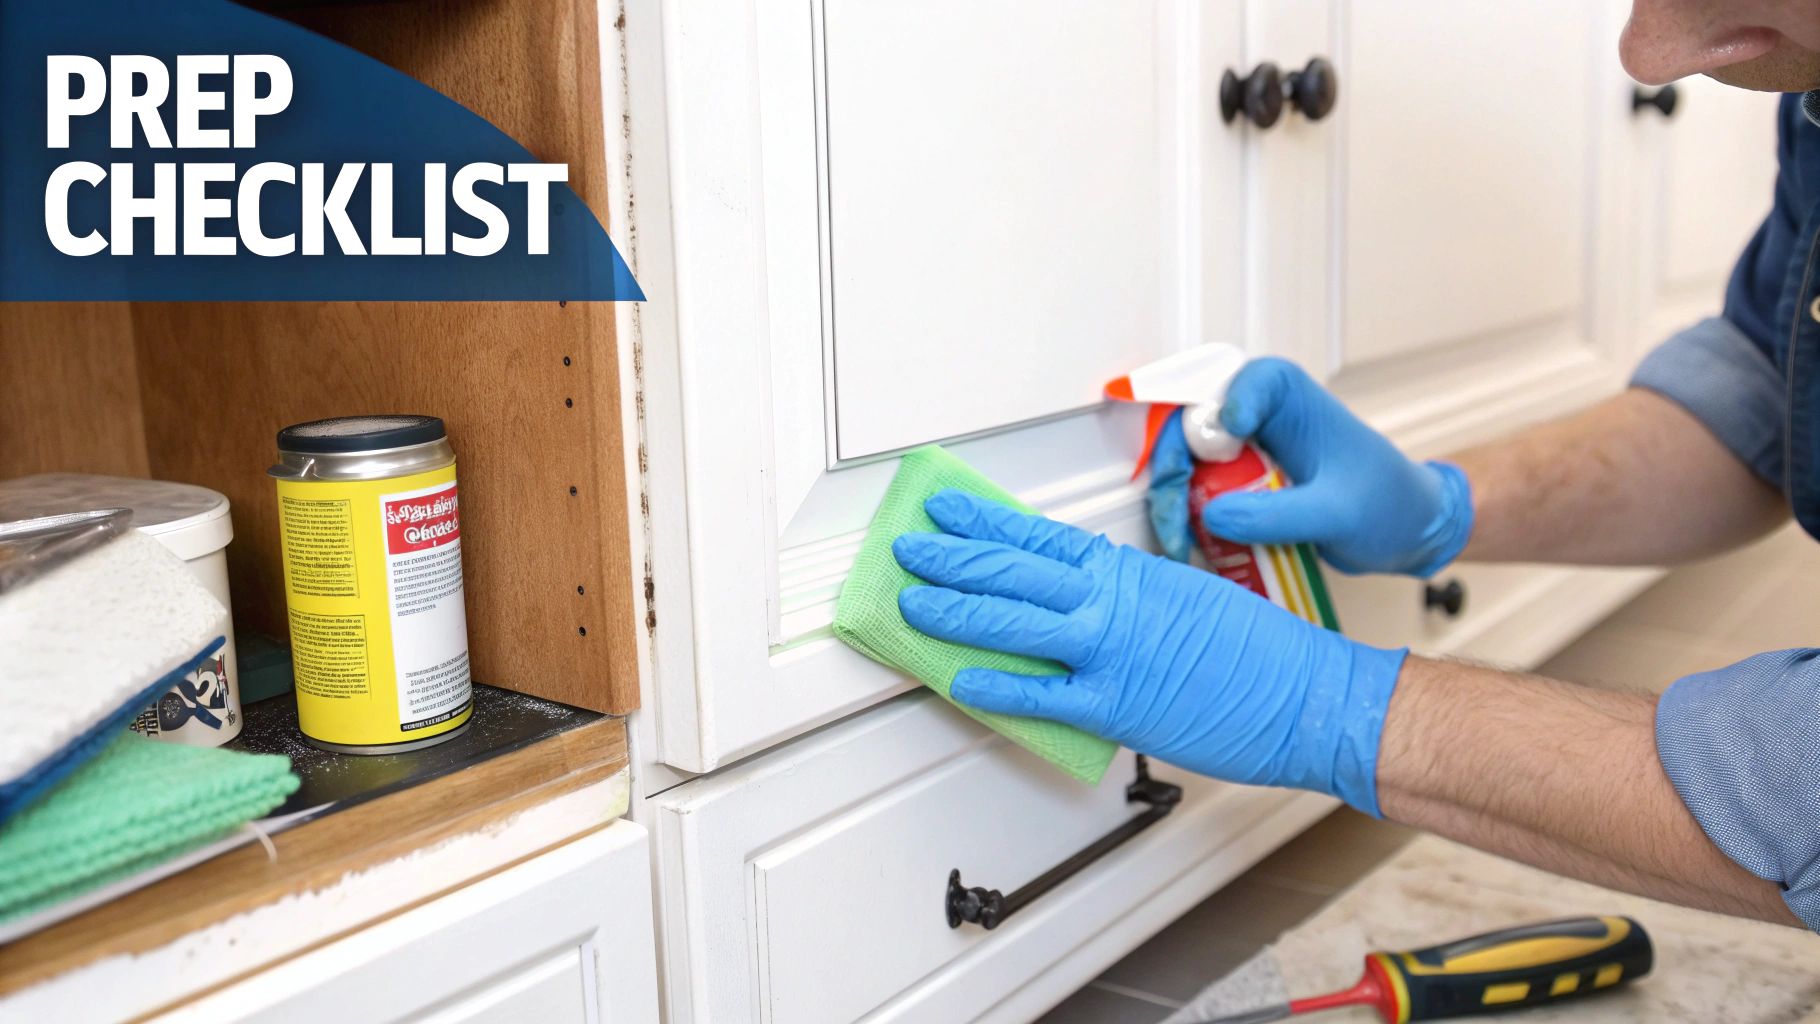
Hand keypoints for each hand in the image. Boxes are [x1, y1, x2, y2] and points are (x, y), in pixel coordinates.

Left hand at [893, 489, 1405, 814]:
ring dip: (953, 610)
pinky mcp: (1115, 704)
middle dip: (951, 558)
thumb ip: (1132, 592)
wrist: (1308, 693)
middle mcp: (1113, 602)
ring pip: (1012, 622)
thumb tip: (1088, 595)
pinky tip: (956, 678)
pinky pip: (1039, 694)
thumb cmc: (1261, 650)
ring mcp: (1110, 651)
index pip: (1040, 537)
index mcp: (1131, 571)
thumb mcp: (1188, 594)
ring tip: (911, 603)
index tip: (947, 510)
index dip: (985, 523)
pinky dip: (994, 686)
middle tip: (909, 549)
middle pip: (1012, 571)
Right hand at [1147, 358, 1473, 576]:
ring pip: (1185, 462)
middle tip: (1176, 518)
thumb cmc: (1389, 505)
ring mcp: (1243, 451)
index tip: (1223, 443)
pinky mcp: (1236, 484)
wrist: (1405, 532)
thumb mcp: (1338, 514)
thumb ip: (1279, 514)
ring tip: (1180, 542)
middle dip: (1174, 470)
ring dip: (1173, 501)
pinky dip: (1186, 518)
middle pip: (1193, 425)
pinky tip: (1191, 546)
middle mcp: (1258, 416)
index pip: (1245, 382)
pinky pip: (1196, 492)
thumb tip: (1213, 516)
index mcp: (1290, 398)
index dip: (1220, 410)